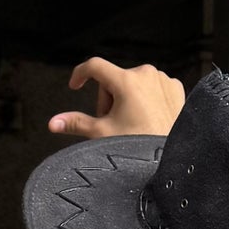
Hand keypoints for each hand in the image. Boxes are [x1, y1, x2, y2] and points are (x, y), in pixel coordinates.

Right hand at [48, 59, 184, 138]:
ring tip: (134, 125)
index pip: (94, 66)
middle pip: (114, 79)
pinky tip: (151, 119)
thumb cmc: (138, 149)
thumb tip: (53, 123)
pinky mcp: (176, 88)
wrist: (171, 163)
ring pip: (134, 84)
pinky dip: (148, 100)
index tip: (75, 86)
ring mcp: (163, 80)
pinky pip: (154, 88)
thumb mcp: (103, 134)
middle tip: (114, 124)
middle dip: (110, 100)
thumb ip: (76, 124)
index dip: (80, 74)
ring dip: (129, 100)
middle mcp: (146, 74)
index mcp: (126, 81)